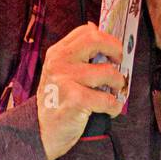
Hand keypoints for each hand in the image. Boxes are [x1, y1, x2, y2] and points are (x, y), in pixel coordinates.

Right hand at [35, 23, 125, 159]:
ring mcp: (66, 80)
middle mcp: (59, 62)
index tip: (114, 50)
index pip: (86, 31)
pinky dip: (114, 106)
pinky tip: (110, 110)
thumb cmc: (57, 101)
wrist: (41, 131)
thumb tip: (95, 28)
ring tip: (114, 93)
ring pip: (108, 72)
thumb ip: (76, 53)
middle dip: (116, 49)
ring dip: (118, 85)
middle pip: (96, 40)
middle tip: (120, 62)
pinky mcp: (75, 100)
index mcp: (57, 53)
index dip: (107, 38)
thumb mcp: (60, 72)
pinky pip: (108, 99)